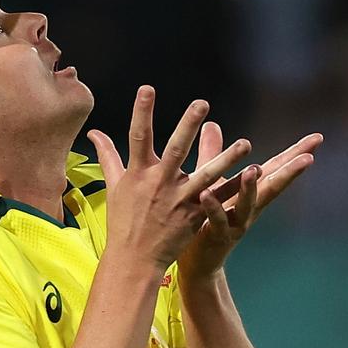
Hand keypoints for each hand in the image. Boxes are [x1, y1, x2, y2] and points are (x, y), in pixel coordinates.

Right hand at [87, 86, 252, 271]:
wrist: (134, 259)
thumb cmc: (123, 221)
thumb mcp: (114, 186)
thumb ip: (107, 156)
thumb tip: (93, 132)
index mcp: (138, 173)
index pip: (138, 136)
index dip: (142, 111)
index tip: (147, 88)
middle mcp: (159, 184)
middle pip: (176, 149)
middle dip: (188, 125)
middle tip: (202, 103)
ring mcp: (179, 200)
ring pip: (206, 176)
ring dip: (226, 159)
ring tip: (245, 144)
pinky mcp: (195, 216)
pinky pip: (219, 199)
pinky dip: (235, 187)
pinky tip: (254, 173)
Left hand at [178, 124, 322, 278]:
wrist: (194, 260)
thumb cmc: (204, 216)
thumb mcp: (209, 180)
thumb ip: (213, 153)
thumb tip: (212, 124)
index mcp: (250, 192)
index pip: (275, 168)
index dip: (295, 154)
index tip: (317, 138)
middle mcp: (249, 208)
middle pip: (273, 187)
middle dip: (291, 172)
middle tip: (309, 158)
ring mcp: (236, 224)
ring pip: (247, 206)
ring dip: (250, 188)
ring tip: (254, 170)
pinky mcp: (217, 236)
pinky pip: (216, 221)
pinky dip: (213, 208)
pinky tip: (207, 194)